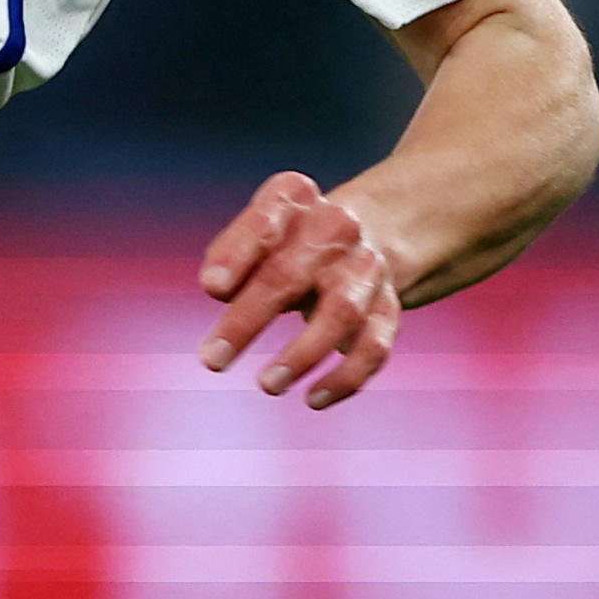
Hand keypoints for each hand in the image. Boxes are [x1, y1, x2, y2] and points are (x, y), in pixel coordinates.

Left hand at [193, 169, 408, 407]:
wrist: (370, 230)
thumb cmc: (291, 238)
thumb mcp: (259, 229)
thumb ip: (231, 254)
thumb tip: (218, 289)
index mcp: (295, 199)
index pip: (264, 221)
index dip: (238, 254)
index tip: (211, 288)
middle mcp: (335, 228)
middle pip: (290, 274)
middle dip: (248, 320)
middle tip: (211, 360)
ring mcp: (365, 268)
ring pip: (341, 313)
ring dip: (303, 353)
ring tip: (267, 386)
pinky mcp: (387, 306)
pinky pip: (373, 345)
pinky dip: (346, 377)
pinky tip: (314, 399)